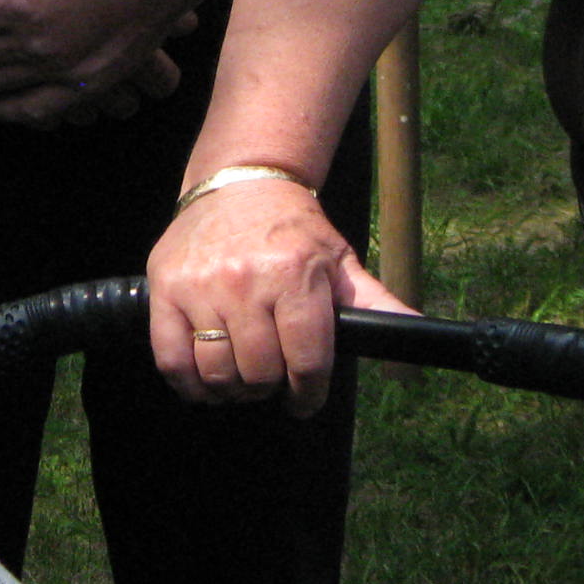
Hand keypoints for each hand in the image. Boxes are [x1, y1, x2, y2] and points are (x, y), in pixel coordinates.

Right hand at [148, 175, 412, 415]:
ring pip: (218, 373)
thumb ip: (375, 303)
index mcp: (296, 275)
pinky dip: (191, 384)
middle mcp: (247, 280)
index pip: (307, 361)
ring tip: (243, 375)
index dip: (309, 392)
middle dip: (272, 387)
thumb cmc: (293, 231)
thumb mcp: (339, 261)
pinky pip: (172, 361)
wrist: (239, 185)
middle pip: (261, 374)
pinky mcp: (166, 290)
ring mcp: (201, 286)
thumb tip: (418, 330)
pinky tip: (207, 379)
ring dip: (234, 388)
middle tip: (274, 378)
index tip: (306, 398)